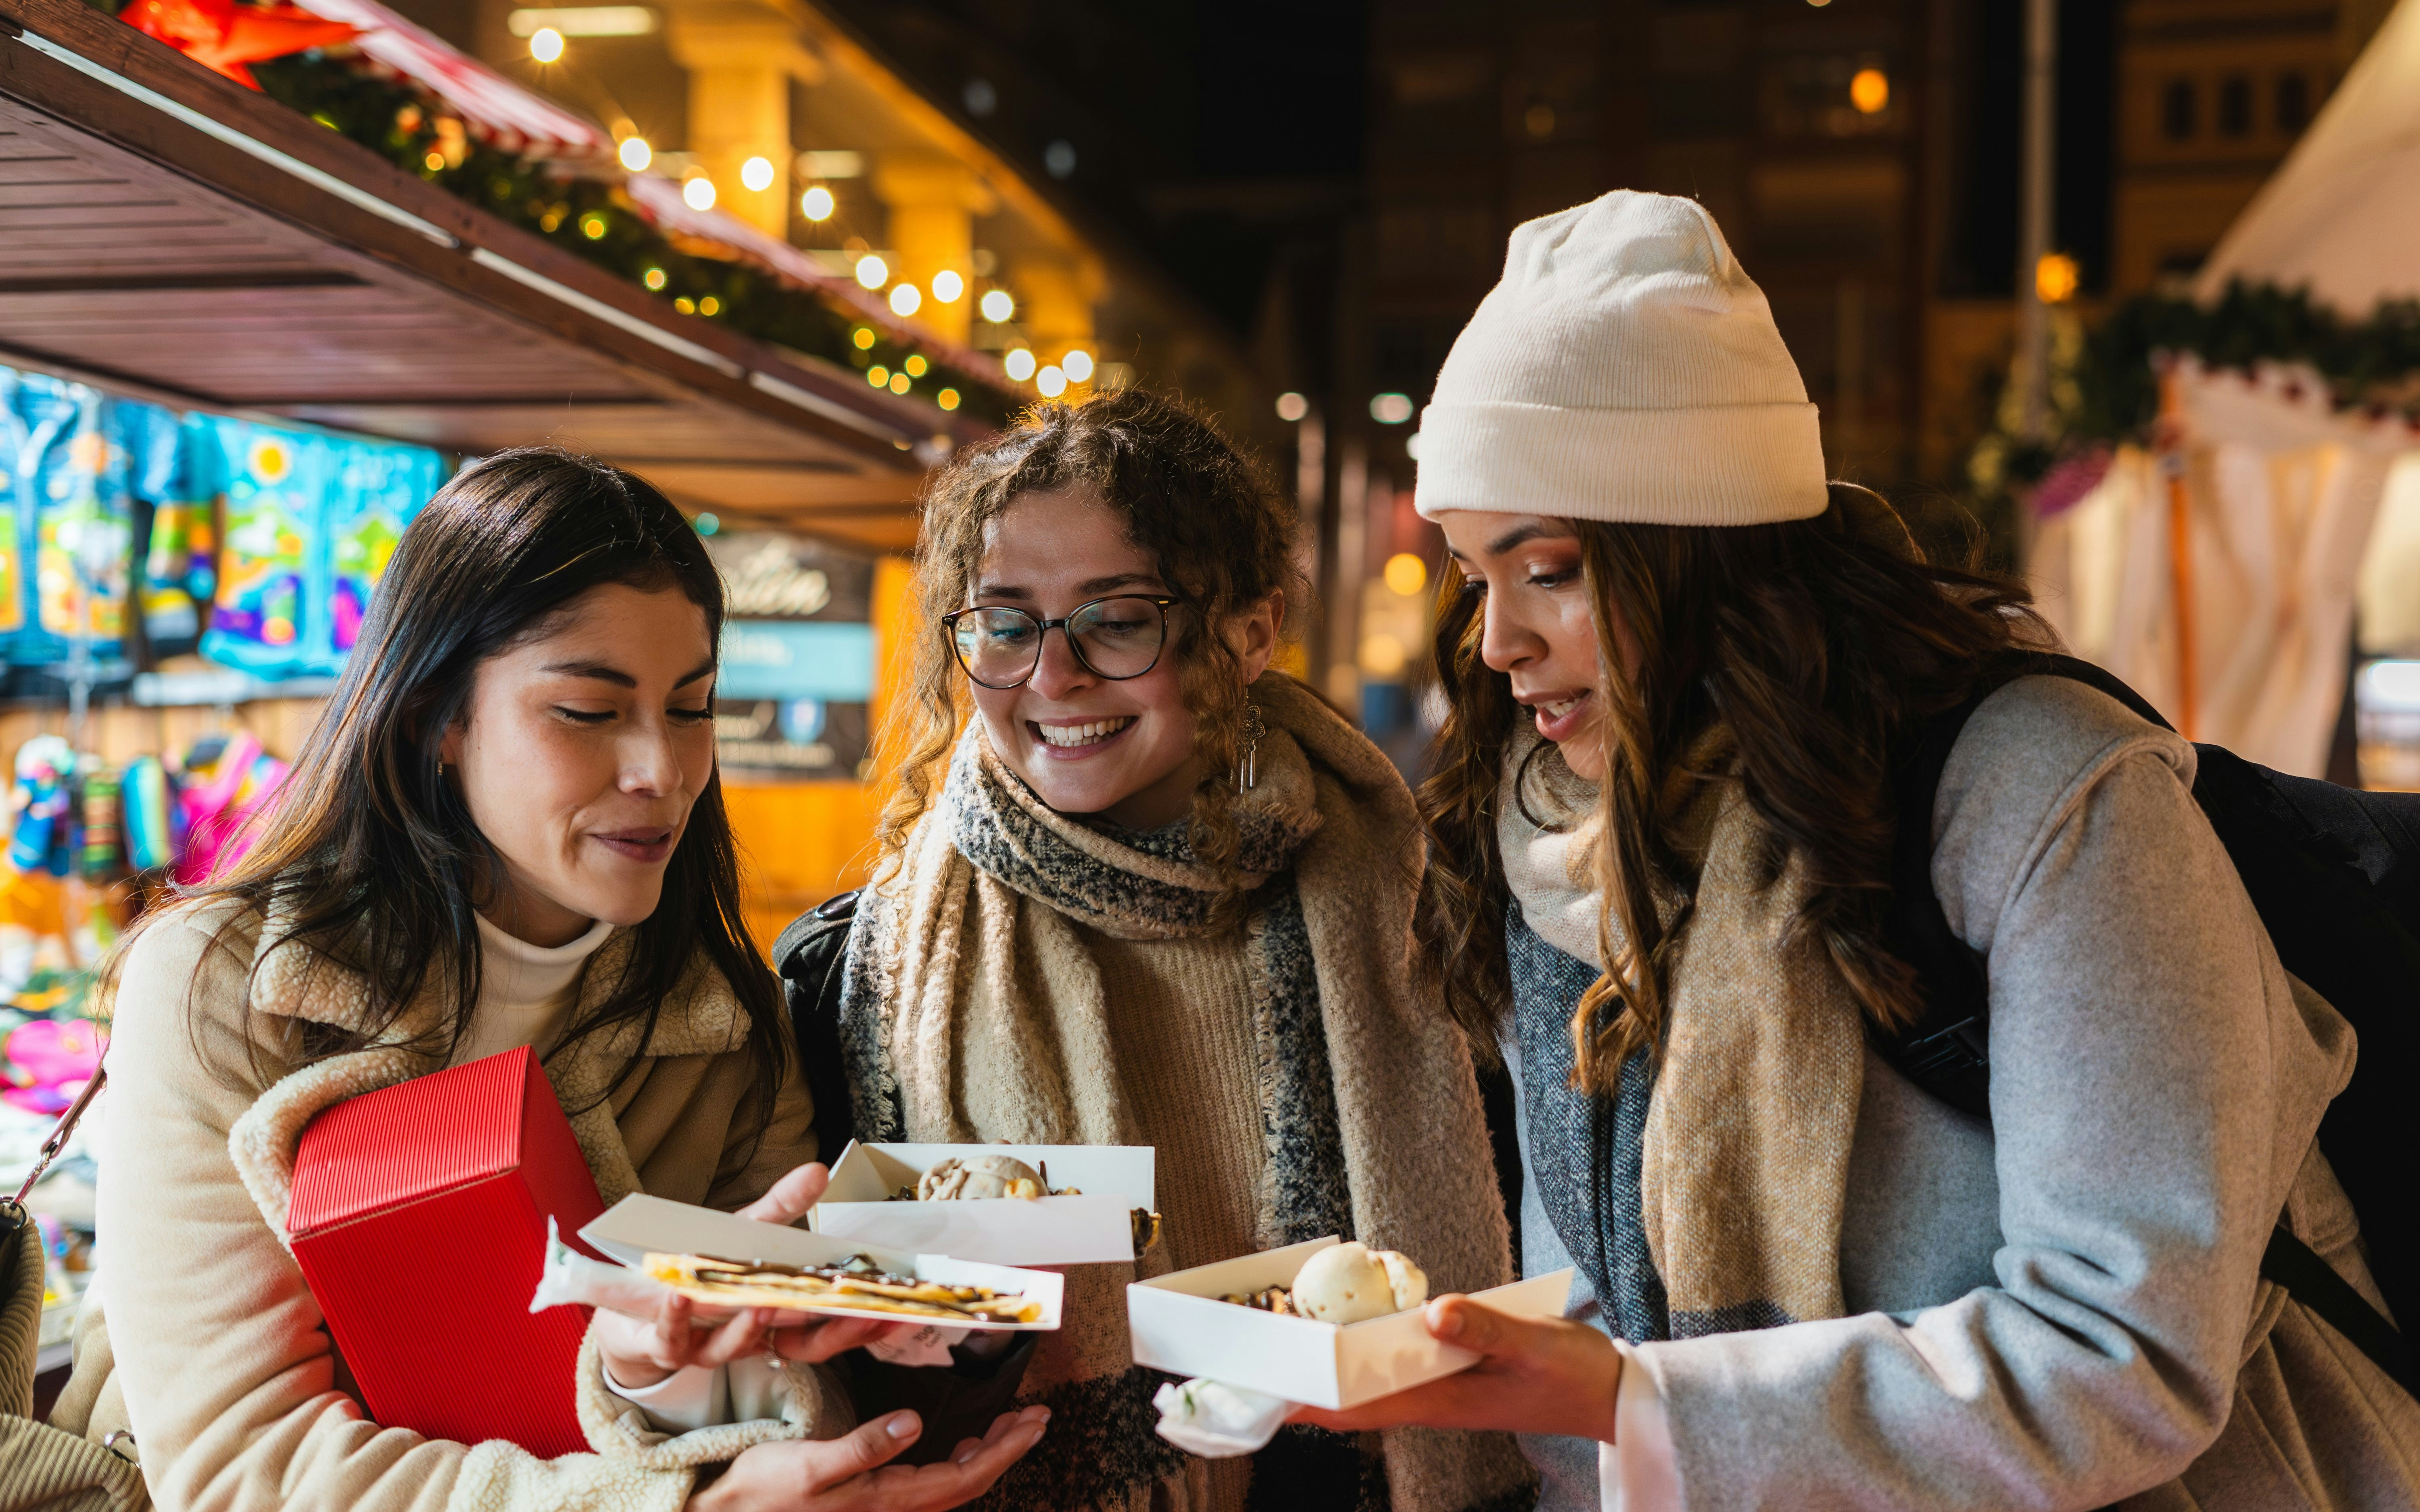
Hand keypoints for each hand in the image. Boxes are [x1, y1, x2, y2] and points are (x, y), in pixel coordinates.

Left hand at [601, 1163, 911, 1388]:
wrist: (634, 1301)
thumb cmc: (699, 1266)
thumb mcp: (743, 1232)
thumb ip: (780, 1208)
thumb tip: (819, 1169)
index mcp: (778, 1312)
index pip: (834, 1326)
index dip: (867, 1324)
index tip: (901, 1314)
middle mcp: (753, 1335)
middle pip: (804, 1346)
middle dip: (837, 1335)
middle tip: (862, 1315)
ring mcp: (711, 1345)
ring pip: (739, 1348)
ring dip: (750, 1327)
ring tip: (762, 1303)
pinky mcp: (667, 1343)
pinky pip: (673, 1340)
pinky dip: (677, 1318)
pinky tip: (681, 1294)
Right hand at [687, 1405, 1049, 1511]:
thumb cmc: (760, 1493)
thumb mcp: (809, 1464)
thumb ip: (864, 1447)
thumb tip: (913, 1422)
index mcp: (885, 1500)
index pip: (964, 1477)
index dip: (1005, 1450)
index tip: (1035, 1421)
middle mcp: (891, 1510)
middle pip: (967, 1483)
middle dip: (1006, 1449)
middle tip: (1036, 1417)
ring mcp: (882, 1509)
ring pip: (951, 1487)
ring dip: (984, 1455)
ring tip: (1007, 1427)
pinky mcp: (869, 1503)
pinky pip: (929, 1488)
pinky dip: (954, 1464)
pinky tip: (957, 1448)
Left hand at [1288, 1296, 1622, 1442]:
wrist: (1610, 1394)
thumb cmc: (1571, 1373)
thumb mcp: (1531, 1344)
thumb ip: (1484, 1328)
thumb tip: (1434, 1314)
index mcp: (1441, 1401)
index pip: (1361, 1408)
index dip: (1311, 1404)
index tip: (1268, 1398)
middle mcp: (1432, 1399)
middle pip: (1355, 1397)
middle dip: (1308, 1384)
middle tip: (1261, 1361)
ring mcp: (1443, 1388)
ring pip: (1373, 1381)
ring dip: (1334, 1367)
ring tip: (1290, 1342)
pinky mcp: (1456, 1373)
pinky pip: (1400, 1365)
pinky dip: (1371, 1351)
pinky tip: (1356, 1328)